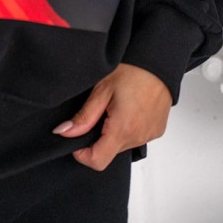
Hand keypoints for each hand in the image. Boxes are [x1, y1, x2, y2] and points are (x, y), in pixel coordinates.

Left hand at [52, 63, 172, 170]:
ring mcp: (149, 135)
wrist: (158, 62)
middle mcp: (138, 137)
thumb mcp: (102, 90)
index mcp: (122, 129)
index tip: (78, 138)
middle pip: (109, 152)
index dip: (82, 153)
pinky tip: (129, 109)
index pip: (97, 161)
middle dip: (98, 137)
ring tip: (117, 107)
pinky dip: (128, 128)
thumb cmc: (133, 70)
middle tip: (100, 111)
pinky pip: (136, 138)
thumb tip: (64, 131)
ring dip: (114, 132)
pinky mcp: (156, 131)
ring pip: (122, 145)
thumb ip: (83, 116)